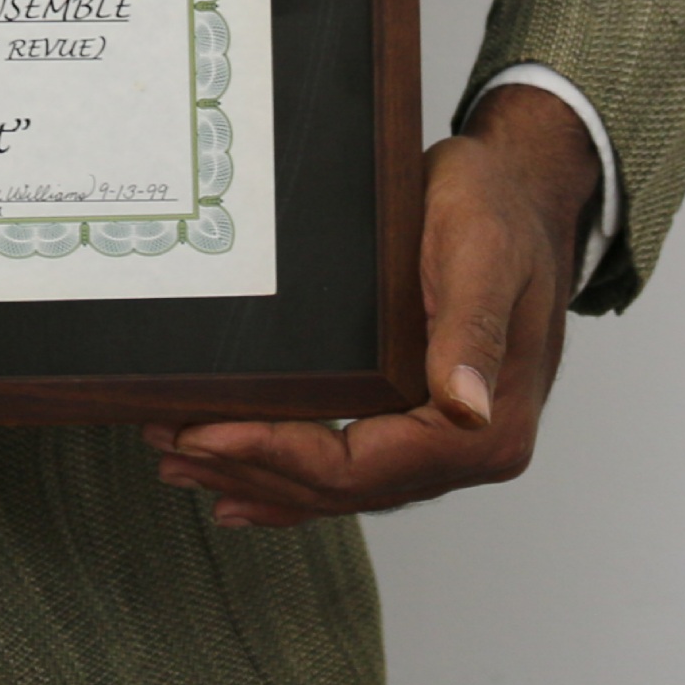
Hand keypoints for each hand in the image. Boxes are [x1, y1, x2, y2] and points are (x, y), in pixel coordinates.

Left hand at [143, 82, 600, 526]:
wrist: (519, 190)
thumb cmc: (498, 210)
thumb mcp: (484, 253)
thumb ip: (474, 331)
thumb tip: (467, 410)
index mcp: (486, 427)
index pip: (362, 469)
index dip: (278, 458)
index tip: (206, 434)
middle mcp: (467, 449)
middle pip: (340, 488)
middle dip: (248, 468)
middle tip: (165, 440)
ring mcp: (442, 442)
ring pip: (337, 485)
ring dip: (256, 477)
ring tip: (178, 459)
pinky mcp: (417, 420)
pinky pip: (349, 467)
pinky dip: (290, 482)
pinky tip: (239, 493)